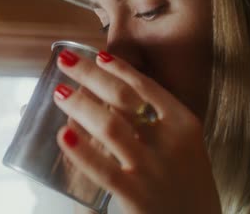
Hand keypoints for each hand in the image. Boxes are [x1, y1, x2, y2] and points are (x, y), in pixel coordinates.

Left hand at [53, 50, 220, 213]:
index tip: (97, 55)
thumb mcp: (186, 146)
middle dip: (90, 75)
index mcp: (184, 122)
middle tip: (66, 60)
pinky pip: (101, 167)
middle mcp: (169, 140)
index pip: (147, 86)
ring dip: (80, 105)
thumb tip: (115, 100)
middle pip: (122, 98)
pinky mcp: (136, 194)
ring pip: (108, 126)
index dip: (119, 68)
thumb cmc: (189, 183)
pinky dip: (80, 150)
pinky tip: (64, 136)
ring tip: (59, 93)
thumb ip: (159, 123)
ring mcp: (152, 167)